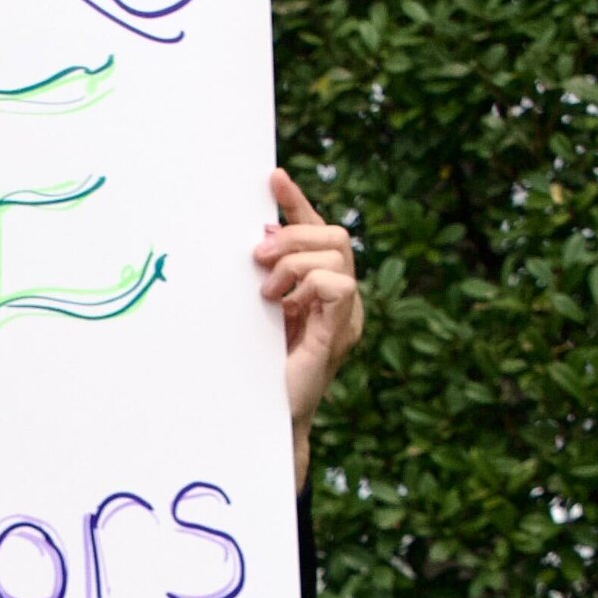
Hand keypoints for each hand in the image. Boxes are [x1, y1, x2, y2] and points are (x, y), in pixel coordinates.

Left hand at [256, 169, 363, 476]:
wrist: (259, 418)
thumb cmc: (253, 368)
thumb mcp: (254, 308)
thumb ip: (264, 274)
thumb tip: (258, 232)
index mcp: (319, 289)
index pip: (318, 233)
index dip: (298, 204)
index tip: (273, 179)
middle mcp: (339, 299)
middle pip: (334, 234)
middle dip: (293, 234)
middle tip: (257, 255)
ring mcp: (344, 315)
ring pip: (337, 252)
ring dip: (294, 262)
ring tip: (267, 292)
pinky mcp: (340, 332)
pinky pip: (339, 284)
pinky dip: (308, 285)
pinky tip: (284, 307)